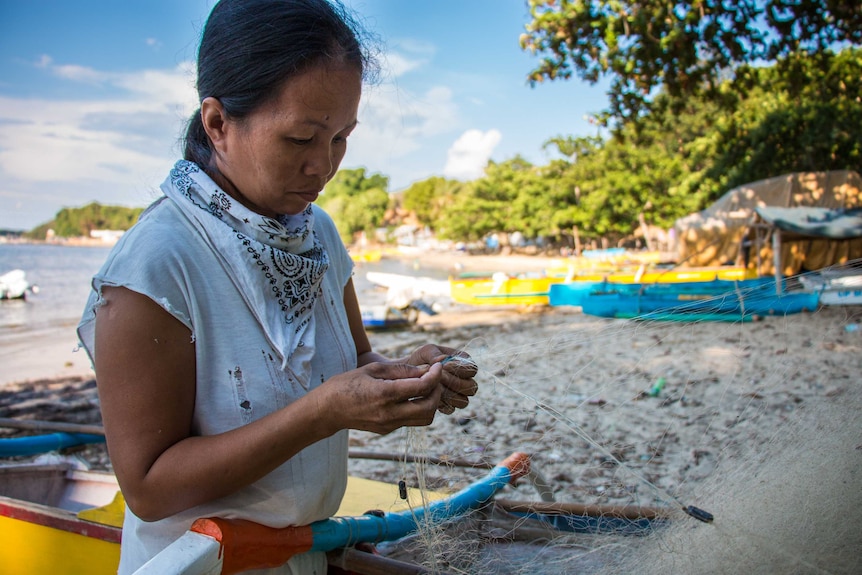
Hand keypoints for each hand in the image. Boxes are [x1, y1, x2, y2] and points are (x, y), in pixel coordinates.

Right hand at [323, 362, 445, 434]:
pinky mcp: (387, 430)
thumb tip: (426, 370)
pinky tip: (410, 397)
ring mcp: (389, 424)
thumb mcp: (373, 369)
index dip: (435, 376)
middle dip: (437, 391)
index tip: (437, 367)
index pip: (422, 387)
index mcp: (385, 394)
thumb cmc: (347, 384)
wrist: (327, 410)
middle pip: (429, 407)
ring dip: (430, 403)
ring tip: (424, 389)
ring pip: (424, 419)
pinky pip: (411, 421)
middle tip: (434, 378)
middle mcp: (389, 413)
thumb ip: (401, 370)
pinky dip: (417, 409)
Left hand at [405, 345, 478, 414]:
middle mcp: (466, 380)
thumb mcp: (425, 351)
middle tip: (438, 377)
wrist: (409, 374)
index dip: (460, 369)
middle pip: (471, 387)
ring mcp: (459, 394)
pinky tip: (431, 395)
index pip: (472, 369)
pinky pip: (451, 409)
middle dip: (453, 382)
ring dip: (448, 394)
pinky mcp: (449, 406)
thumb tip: (443, 360)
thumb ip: (435, 354)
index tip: (444, 366)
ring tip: (433, 386)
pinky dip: (441, 404)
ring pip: (463, 401)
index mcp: (465, 363)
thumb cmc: (420, 360)